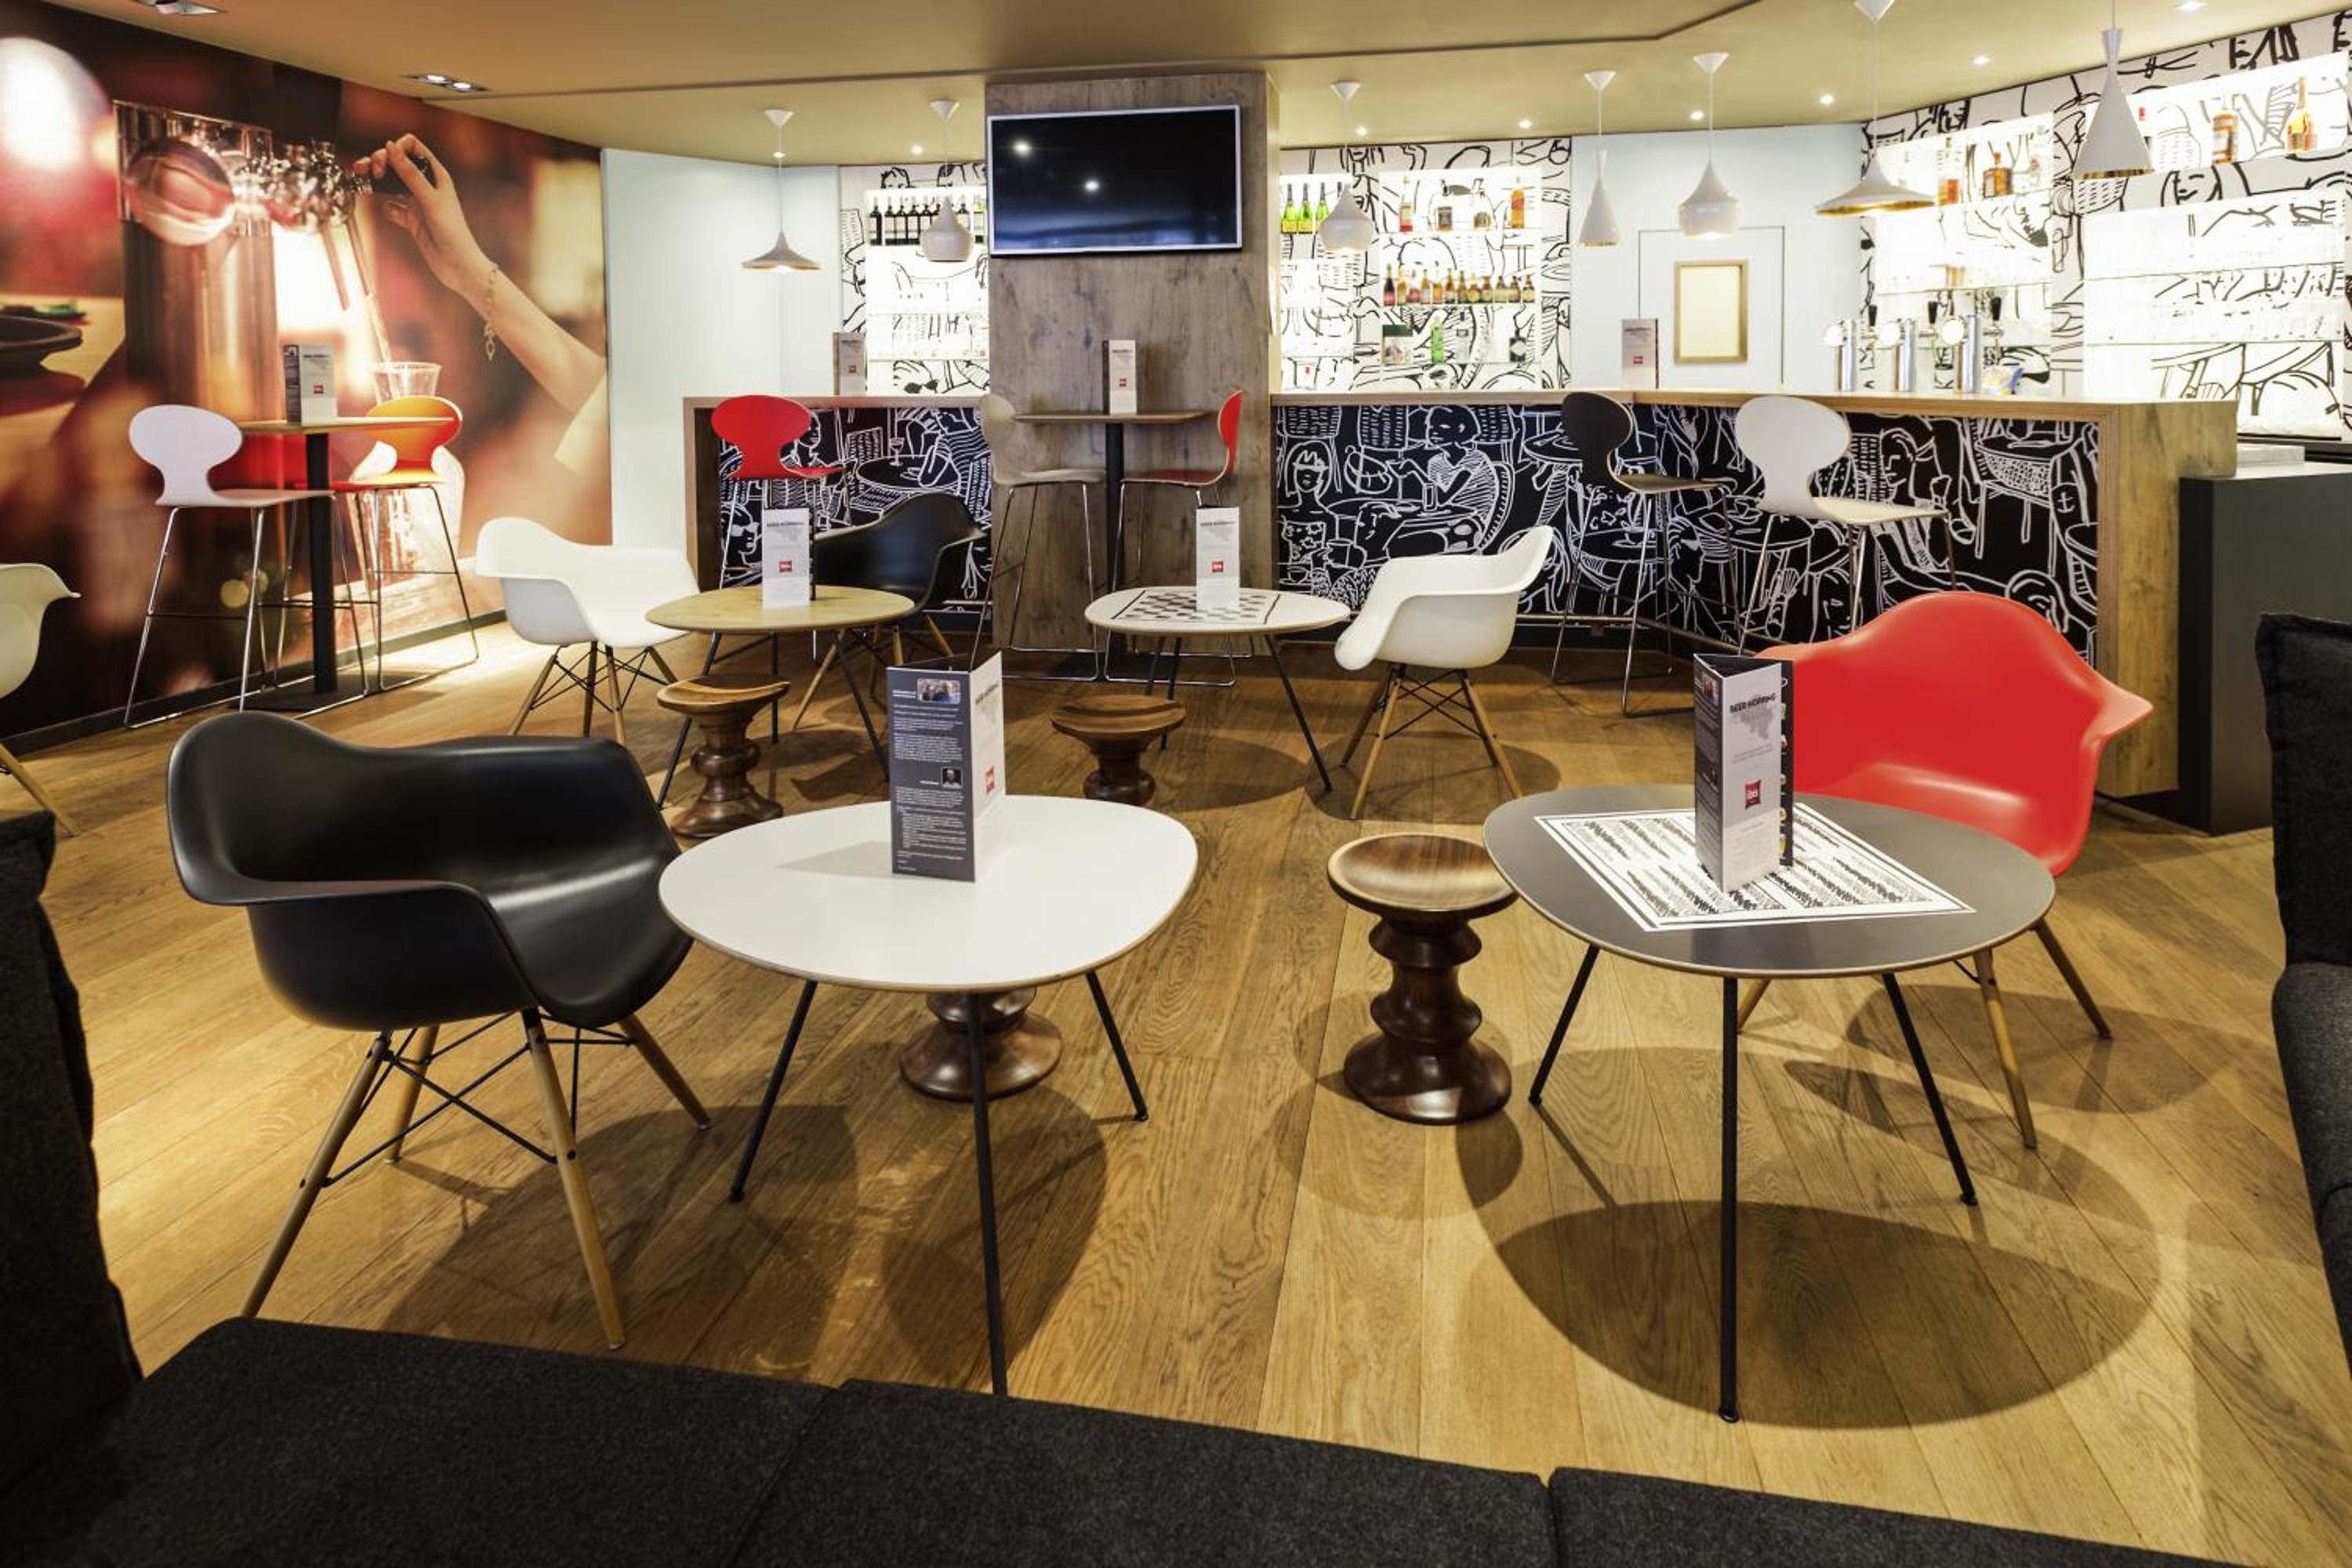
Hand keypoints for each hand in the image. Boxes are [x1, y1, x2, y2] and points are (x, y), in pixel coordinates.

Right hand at [355, 134, 492, 307]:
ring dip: (377, 180)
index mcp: (436, 175)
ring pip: (391, 184)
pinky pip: (392, 208)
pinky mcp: (411, 220)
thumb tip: (391, 146)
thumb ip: (410, 174)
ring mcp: (417, 203)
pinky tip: (390, 213)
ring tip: (363, 178)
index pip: (412, 147)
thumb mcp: (430, 199)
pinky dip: (387, 208)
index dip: (396, 149)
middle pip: (397, 163)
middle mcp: (426, 186)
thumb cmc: (453, 232)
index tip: (385, 161)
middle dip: (381, 161)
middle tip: (371, 171)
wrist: (458, 267)